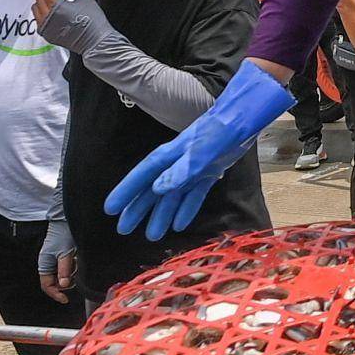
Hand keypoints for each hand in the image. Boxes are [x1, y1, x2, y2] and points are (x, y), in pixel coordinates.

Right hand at [39, 215, 78, 302]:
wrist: (66, 221)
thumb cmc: (63, 235)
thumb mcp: (65, 254)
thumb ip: (64, 270)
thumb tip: (64, 285)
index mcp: (44, 264)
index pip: (46, 286)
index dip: (55, 294)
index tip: (65, 299)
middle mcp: (48, 264)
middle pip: (55, 283)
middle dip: (65, 284)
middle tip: (74, 280)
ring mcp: (55, 261)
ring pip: (62, 276)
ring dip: (70, 276)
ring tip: (76, 266)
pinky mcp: (62, 257)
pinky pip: (67, 269)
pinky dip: (73, 269)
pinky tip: (77, 261)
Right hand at [103, 61, 292, 239]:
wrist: (243, 118)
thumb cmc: (221, 130)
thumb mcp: (201, 151)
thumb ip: (181, 170)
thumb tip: (158, 189)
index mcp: (169, 156)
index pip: (142, 177)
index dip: (125, 193)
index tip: (110, 210)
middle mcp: (176, 164)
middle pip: (152, 190)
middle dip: (138, 210)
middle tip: (124, 230)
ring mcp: (192, 169)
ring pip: (172, 197)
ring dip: (162, 215)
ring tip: (152, 236)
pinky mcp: (208, 172)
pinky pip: (193, 195)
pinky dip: (186, 209)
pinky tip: (180, 224)